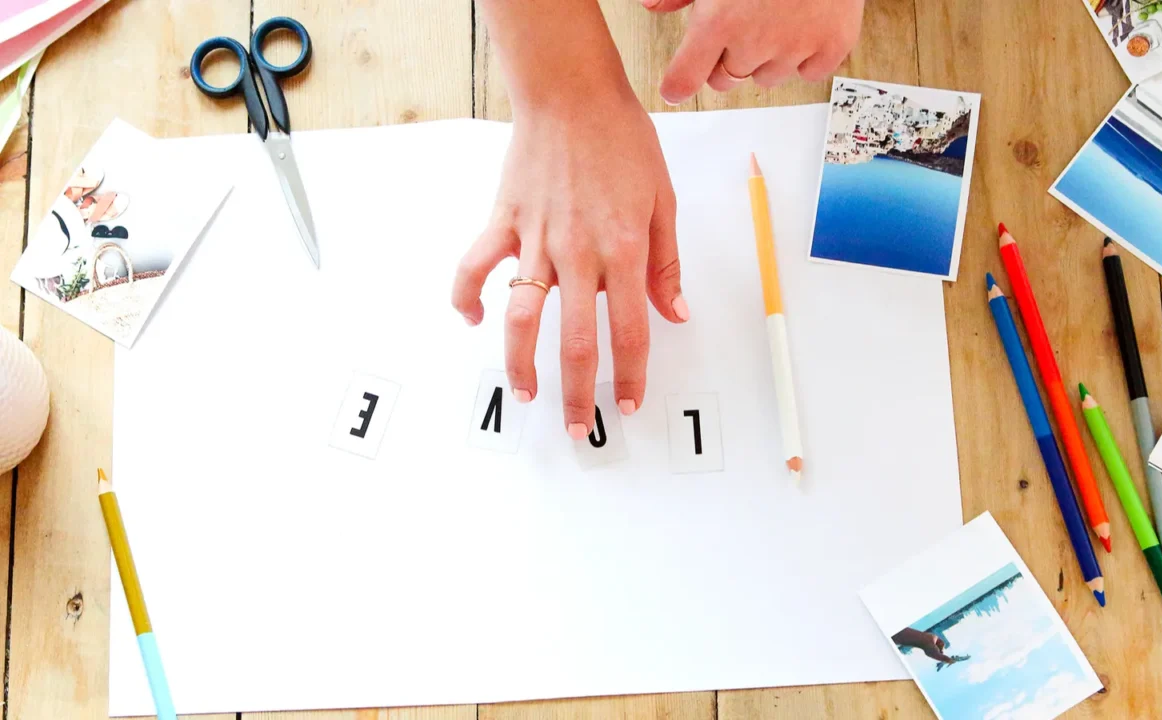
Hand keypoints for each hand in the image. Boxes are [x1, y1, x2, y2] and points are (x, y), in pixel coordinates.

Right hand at [451, 92, 687, 437]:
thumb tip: (675, 313)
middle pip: (577, 341)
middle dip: (579, 393)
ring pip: (522, 317)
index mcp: (623, 251)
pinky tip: (471, 320)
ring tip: (526, 394)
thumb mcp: (662, 201)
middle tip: (579, 426)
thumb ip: (665, 264)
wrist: (573, 93)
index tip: (628, 403)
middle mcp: (578, 254)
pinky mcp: (504, 223)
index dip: (630, 375)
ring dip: (521, 364)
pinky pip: (475, 267)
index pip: (630, 330)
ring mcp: (536, 240)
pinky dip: (466, 296)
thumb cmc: (622, 141)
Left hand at [643, 0, 864, 103]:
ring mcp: (796, 47)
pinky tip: (803, 26)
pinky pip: (809, 73)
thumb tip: (653, 5)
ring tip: (774, 19)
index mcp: (720, 21)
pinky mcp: (832, 46)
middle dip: (725, 61)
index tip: (676, 87)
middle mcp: (755, 42)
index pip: (686, 78)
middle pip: (726, 80)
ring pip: (768, 78)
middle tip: (738, 29)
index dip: (678, 84)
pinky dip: (806, 57)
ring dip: (766, 58)